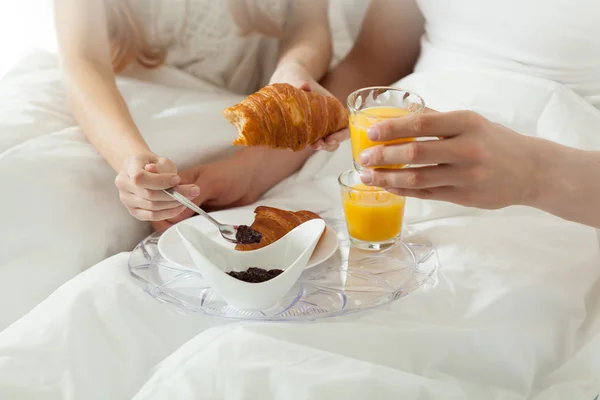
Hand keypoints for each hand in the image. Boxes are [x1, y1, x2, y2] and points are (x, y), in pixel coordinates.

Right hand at [115, 153, 199, 220]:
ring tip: (188, 198)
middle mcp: (123, 183)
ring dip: (174, 204)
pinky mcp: (133, 211)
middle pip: (149, 195)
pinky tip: (179, 207)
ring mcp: (126, 199)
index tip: (177, 179)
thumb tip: (174, 181)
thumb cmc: (153, 164)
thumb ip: (165, 169)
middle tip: (193, 191)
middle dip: (174, 194)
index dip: (160, 181)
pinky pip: (152, 216)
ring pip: (152, 207)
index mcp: (128, 166)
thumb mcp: (161, 160)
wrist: (142, 169)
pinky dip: (168, 213)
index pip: (140, 177)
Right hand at [151, 157, 260, 231]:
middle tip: (177, 233)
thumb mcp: (210, 183)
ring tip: (185, 237)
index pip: (158, 198)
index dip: (158, 211)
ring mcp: (192, 206)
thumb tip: (175, 216)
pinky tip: (194, 236)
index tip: (166, 224)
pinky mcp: (202, 215)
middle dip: (166, 222)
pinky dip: (191, 231)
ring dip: (179, 229)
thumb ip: (192, 198)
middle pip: (164, 212)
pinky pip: (192, 225)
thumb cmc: (231, 174)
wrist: (253, 179)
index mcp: (178, 183)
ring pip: (177, 220)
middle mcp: (182, 195)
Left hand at [270, 62, 347, 151]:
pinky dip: (305, 144)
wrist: (286, 80)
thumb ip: (301, 82)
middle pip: (336, 139)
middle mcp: (329, 121)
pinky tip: (295, 144)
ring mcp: (318, 128)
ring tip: (309, 145)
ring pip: (326, 143)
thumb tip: (304, 86)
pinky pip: (309, 141)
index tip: (330, 137)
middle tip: (317, 144)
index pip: (345, 127)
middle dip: (329, 144)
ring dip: (321, 147)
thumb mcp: (299, 78)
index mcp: (335, 110)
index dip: (341, 135)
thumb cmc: (297, 78)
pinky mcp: (305, 131)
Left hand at [357, 110, 540, 208]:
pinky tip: (387, 186)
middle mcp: (467, 149)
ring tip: (367, 176)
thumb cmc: (495, 141)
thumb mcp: (472, 122)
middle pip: (416, 153)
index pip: (421, 124)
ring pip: (418, 178)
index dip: (392, 128)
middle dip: (384, 156)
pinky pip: (427, 194)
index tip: (370, 132)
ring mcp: (466, 176)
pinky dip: (403, 190)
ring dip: (387, 178)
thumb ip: (438, 119)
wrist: (531, 170)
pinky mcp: (465, 197)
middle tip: (362, 157)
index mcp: (467, 123)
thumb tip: (403, 111)